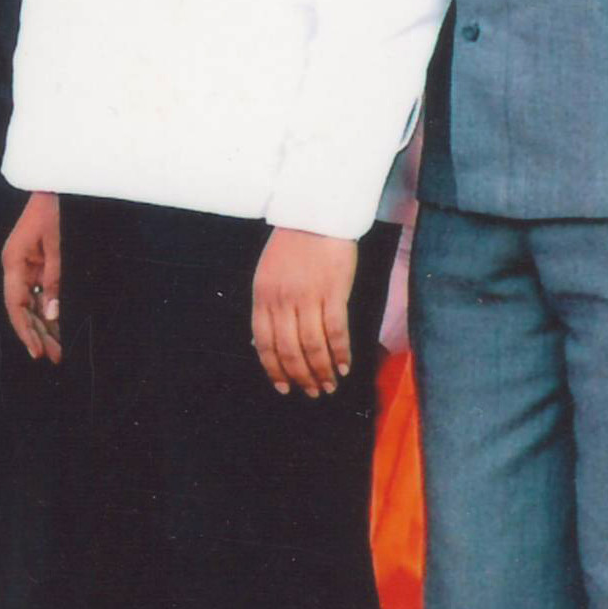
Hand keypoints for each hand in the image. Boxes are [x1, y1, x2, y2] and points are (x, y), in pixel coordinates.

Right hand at [1, 190, 63, 363]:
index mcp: (13, 263)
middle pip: (23, 309)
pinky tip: (57, 329)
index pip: (15, 305)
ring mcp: (25, 267)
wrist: (52, 188)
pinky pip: (41, 294)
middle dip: (38, 334)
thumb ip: (55, 281)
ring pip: (32, 304)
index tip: (37, 351)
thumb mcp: (59, 248)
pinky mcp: (36, 266)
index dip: (25, 330)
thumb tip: (52, 316)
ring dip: (45, 326)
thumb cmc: (54, 213)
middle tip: (54, 357)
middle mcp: (15, 268)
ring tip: (58, 351)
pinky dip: (49, 310)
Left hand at [252, 227, 357, 396]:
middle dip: (300, 377)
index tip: (283, 387)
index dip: (274, 369)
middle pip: (288, 350)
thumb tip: (272, 341)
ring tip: (330, 384)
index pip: (264, 343)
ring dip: (322, 370)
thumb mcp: (268, 275)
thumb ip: (270, 306)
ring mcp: (307, 297)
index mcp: (262, 297)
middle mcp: (281, 300)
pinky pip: (335, 331)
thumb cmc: (293, 245)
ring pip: (312, 346)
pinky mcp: (333, 292)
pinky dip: (340, 353)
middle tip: (312, 392)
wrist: (316, 216)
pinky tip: (345, 365)